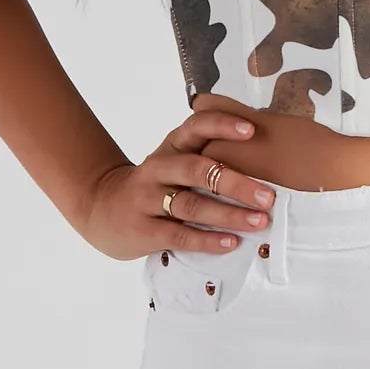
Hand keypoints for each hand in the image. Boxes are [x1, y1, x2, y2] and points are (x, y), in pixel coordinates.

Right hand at [77, 108, 278, 262]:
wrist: (101, 208)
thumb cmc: (154, 183)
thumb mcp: (174, 160)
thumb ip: (207, 155)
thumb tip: (265, 155)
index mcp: (171, 146)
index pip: (196, 126)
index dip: (222, 126)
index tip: (252, 131)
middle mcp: (158, 168)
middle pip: (198, 170)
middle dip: (236, 182)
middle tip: (268, 196)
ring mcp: (147, 198)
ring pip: (191, 204)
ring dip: (228, 214)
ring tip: (259, 222)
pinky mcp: (143, 229)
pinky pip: (179, 234)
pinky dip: (207, 239)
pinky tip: (231, 242)